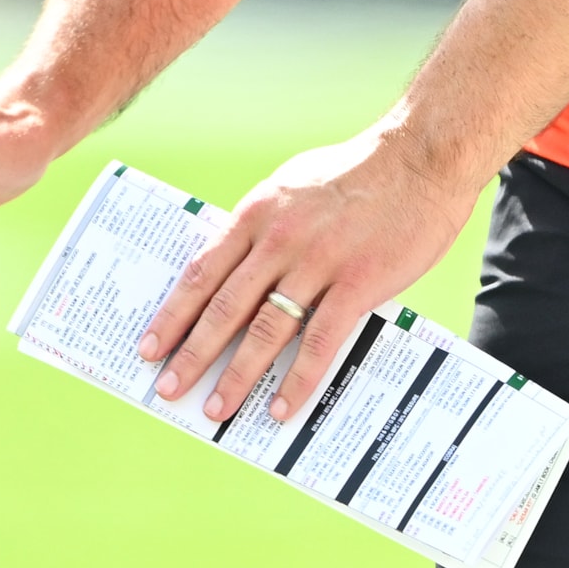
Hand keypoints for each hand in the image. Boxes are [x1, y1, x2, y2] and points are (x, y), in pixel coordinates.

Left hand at [138, 126, 478, 428]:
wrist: (418, 158)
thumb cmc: (355, 173)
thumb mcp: (291, 188)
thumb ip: (263, 228)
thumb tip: (236, 266)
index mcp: (256, 215)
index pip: (202, 272)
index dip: (173, 314)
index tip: (150, 345)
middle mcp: (277, 240)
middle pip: (225, 307)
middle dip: (192, 353)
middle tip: (168, 388)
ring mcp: (316, 263)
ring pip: (265, 330)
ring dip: (237, 375)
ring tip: (218, 409)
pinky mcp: (356, 283)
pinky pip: (319, 341)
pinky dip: (297, 379)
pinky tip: (281, 407)